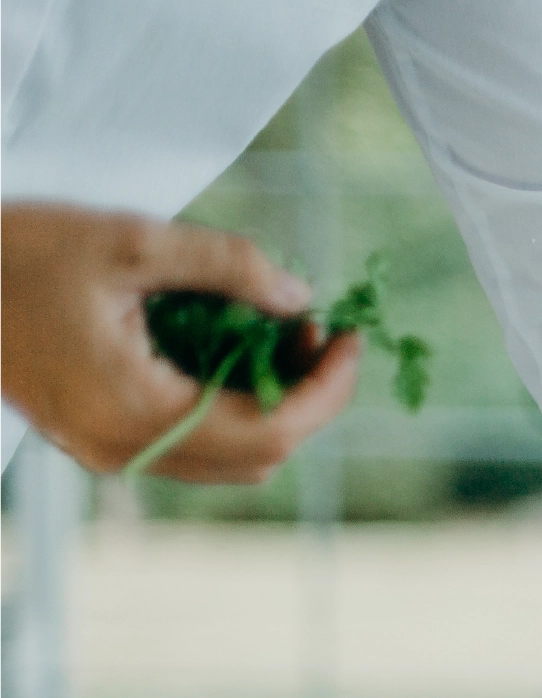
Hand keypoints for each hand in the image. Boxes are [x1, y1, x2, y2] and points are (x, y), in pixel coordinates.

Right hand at [0, 204, 359, 481]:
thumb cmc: (15, 251)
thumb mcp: (130, 240)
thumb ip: (227, 268)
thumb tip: (302, 299)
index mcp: (133, 408)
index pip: (273, 431)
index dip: (328, 390)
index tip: (352, 338)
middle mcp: (122, 448)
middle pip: (259, 453)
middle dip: (306, 395)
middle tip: (316, 329)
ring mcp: (105, 451)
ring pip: (228, 457)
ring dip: (270, 402)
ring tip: (278, 331)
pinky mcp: (95, 438)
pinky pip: (189, 443)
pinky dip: (227, 404)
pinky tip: (229, 346)